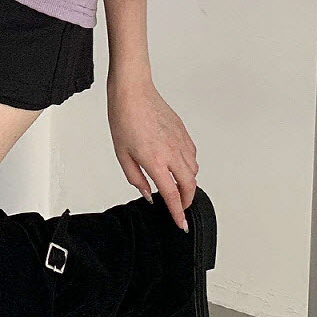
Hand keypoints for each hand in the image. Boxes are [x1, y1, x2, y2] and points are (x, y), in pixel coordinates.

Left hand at [107, 79, 197, 230]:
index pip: (172, 195)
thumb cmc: (123, 119)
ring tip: (177, 186)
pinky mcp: (183, 132)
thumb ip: (136, 178)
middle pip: (190, 186)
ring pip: (194, 170)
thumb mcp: (122, 155)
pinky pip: (193, 155)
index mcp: (155, 161)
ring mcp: (180, 141)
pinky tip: (178, 165)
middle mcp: (172, 153)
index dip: (178, 213)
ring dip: (188, 183)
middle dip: (187, 201)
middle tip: (181, 207)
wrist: (132, 93)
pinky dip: (189, 165)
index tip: (181, 224)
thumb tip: (148, 194)